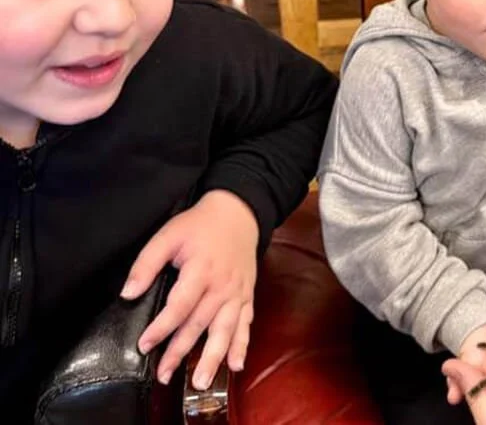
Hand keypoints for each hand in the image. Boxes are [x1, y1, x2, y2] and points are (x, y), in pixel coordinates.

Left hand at [120, 190, 258, 389]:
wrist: (238, 215)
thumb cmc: (200, 225)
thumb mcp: (168, 235)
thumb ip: (147, 264)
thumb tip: (128, 293)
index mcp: (201, 270)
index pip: (179, 306)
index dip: (161, 327)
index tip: (144, 345)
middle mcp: (221, 287)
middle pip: (199, 324)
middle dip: (180, 352)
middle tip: (164, 375)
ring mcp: (236, 294)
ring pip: (225, 331)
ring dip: (213, 358)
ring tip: (202, 382)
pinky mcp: (246, 297)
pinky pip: (246, 325)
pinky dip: (242, 346)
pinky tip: (237, 365)